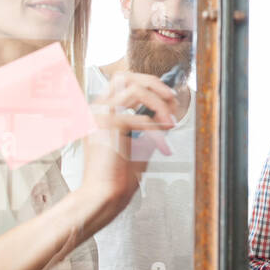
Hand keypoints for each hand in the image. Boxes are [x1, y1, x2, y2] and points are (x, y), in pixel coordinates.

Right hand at [79, 71, 180, 215]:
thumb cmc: (118, 174)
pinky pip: (140, 117)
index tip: (169, 97)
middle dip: (154, 84)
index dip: (150, 84)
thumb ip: (149, 122)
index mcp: (102, 110)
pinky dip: (156, 130)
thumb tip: (169, 105)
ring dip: (159, 104)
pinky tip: (161, 144)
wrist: (103, 194)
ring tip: (169, 123)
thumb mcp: (139, 141)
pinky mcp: (107, 125)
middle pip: (126, 76)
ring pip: (136, 89)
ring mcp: (100, 115)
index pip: (123, 80)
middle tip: (172, 98)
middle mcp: (97, 108)